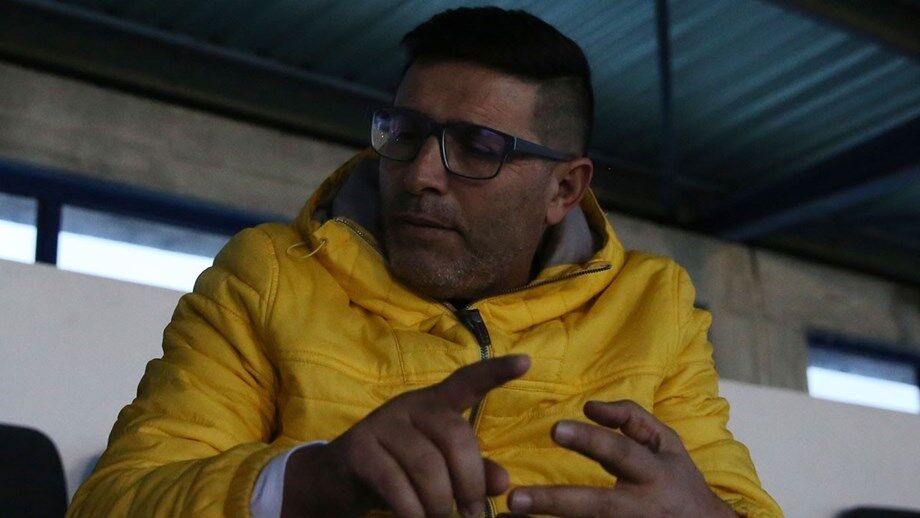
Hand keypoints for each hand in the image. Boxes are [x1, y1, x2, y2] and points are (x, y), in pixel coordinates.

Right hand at [281, 354, 530, 517]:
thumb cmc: (396, 471)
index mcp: (433, 404)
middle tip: (472, 513)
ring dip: (440, 503)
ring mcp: (381, 424)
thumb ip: (472, 472)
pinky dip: (412, 510)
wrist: (334, 482)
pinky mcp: (358, 449)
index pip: (466, 381)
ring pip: (427, 465)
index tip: (525, 362)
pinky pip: (396, 483)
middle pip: (454, 435)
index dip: (495, 372)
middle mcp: (409, 405)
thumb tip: (504, 482)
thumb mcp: (438, 471)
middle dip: (470, 481)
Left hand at [506, 400, 734, 517]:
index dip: (590, 440)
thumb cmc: (678, 480)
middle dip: (555, 502)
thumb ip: (631, 417)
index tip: (555, 428)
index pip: (620, 453)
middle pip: (596, 506)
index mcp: (654, 473)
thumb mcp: (667, 443)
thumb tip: (589, 406)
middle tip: (515, 499)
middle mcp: (641, 507)